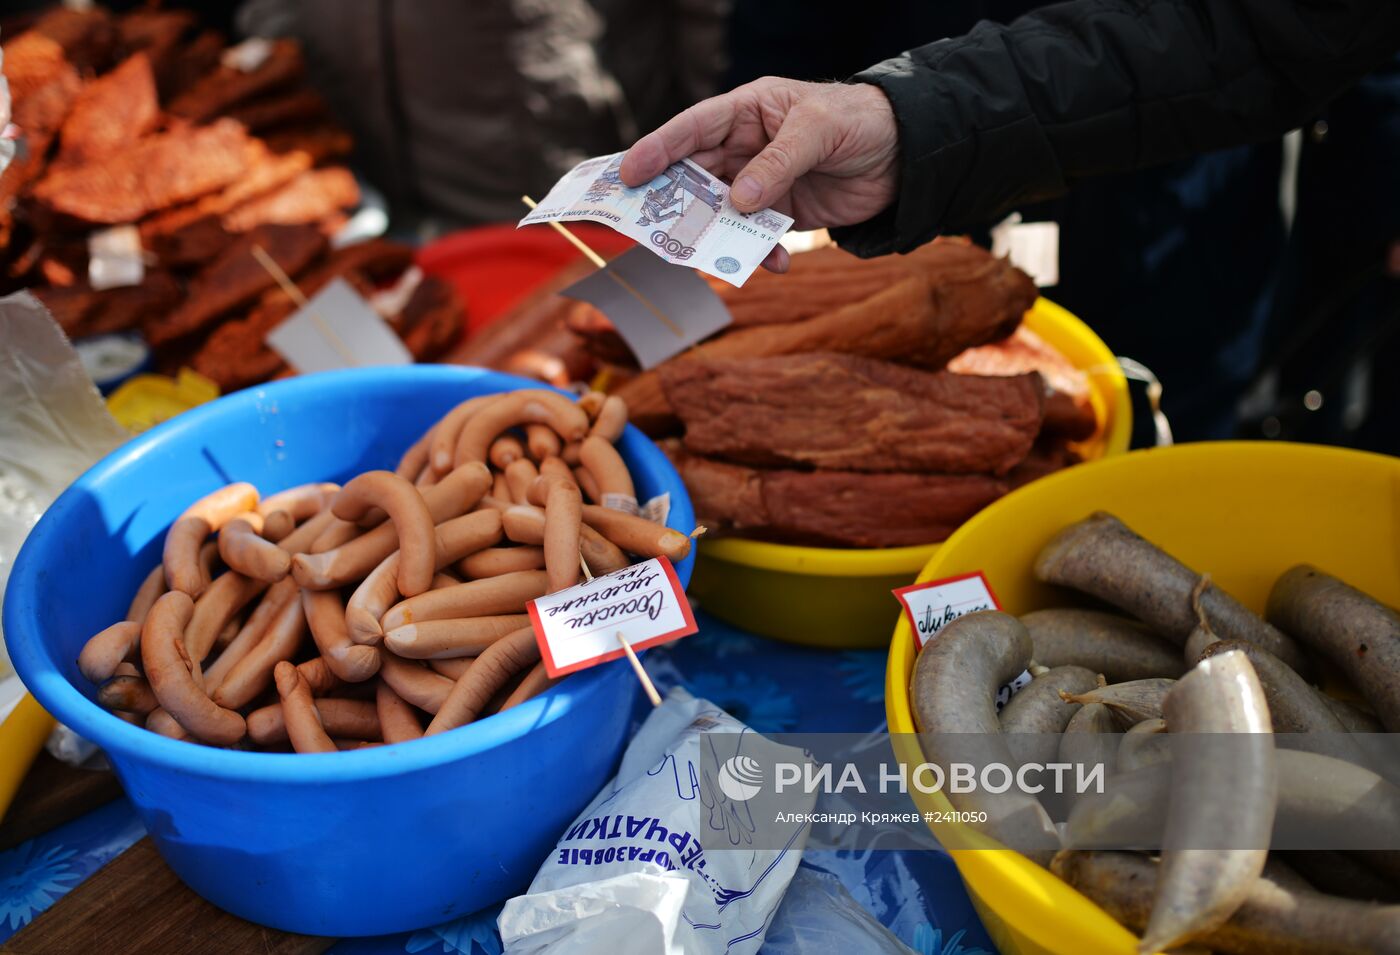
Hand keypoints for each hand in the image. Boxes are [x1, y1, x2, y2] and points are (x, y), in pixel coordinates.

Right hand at [619, 78, 899, 271]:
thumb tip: (738, 201)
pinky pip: (757, 238)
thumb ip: (777, 164)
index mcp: (749, 112)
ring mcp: (762, 184)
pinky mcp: (782, 214)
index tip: (628, 174)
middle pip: (697, 177)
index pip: (693, 129)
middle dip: (676, 204)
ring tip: (719, 257)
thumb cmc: (861, 122)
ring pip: (723, 214)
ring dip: (720, 237)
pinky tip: (775, 262)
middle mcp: (747, 147)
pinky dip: (761, 254)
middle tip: (653, 230)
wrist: (907, 155)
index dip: (658, 150)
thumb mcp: (819, 131)